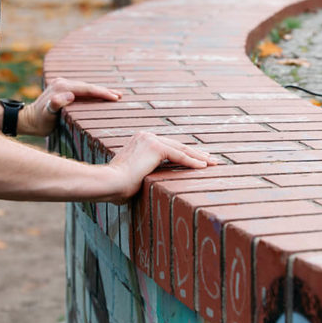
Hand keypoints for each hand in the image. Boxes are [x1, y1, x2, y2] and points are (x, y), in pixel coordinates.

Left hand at [23, 77, 122, 135]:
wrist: (28, 120)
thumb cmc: (40, 121)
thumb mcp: (47, 114)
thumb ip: (55, 104)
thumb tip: (69, 95)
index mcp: (62, 88)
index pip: (87, 89)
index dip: (102, 93)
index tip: (115, 98)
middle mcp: (62, 83)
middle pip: (88, 86)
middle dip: (104, 91)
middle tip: (120, 96)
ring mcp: (62, 84)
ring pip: (85, 87)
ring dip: (99, 91)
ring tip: (114, 94)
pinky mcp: (62, 88)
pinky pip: (81, 90)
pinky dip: (91, 92)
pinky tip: (98, 95)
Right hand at [103, 131, 218, 203]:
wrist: (109, 182)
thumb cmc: (116, 186)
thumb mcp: (131, 175)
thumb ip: (141, 173)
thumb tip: (143, 185)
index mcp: (139, 140)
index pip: (167, 146)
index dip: (183, 154)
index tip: (196, 159)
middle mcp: (145, 136)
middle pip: (176, 145)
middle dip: (195, 153)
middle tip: (210, 159)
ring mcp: (150, 140)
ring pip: (181, 149)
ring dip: (198, 157)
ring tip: (212, 163)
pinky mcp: (155, 147)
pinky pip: (179, 156)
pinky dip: (192, 162)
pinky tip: (204, 167)